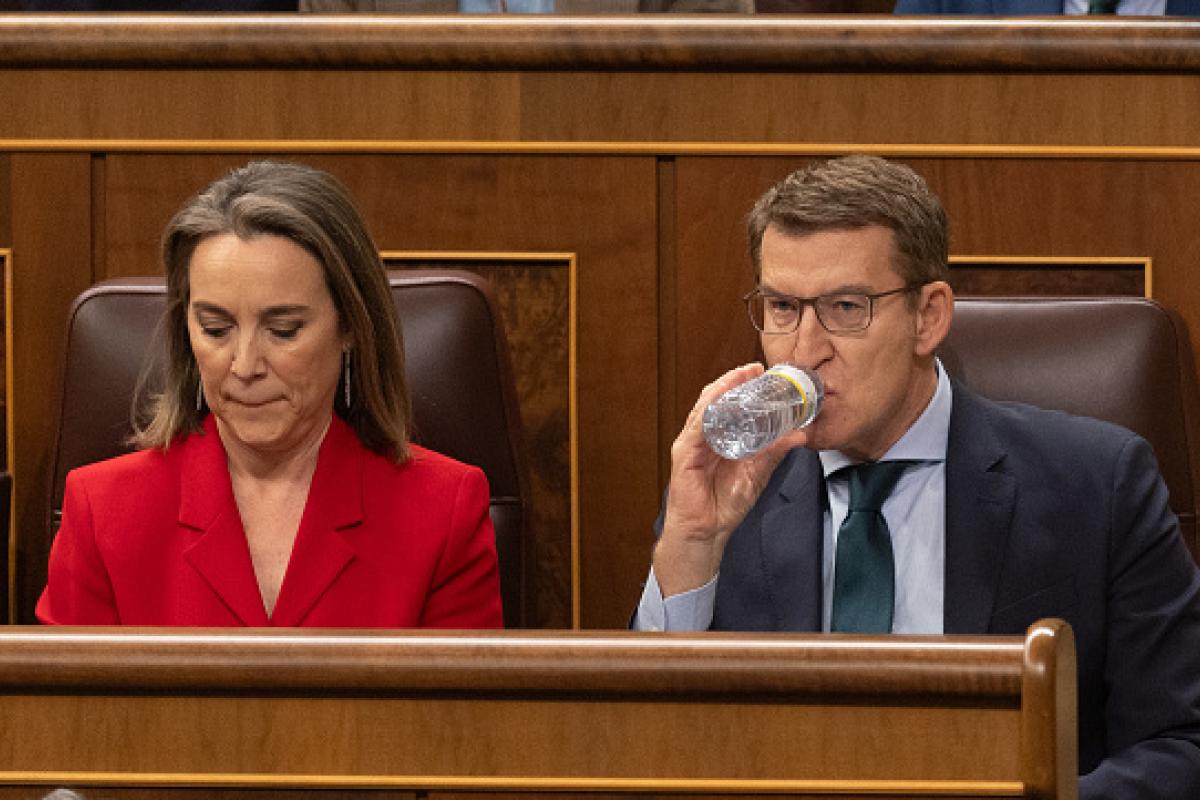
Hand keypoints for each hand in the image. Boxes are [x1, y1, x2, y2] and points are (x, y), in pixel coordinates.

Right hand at [652, 363, 809, 596]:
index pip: (729, 404)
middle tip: (755, 368)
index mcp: (719, 438)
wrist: (706, 533)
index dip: (743, 386)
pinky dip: (709, 409)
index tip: (763, 373)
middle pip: (715, 399)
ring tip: (741, 375)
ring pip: (705, 406)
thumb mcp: (757, 474)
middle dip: (734, 380)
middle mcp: (703, 436)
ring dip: (723, 388)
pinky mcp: (684, 454)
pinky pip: (697, 426)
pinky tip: (721, 398)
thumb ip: (774, 452)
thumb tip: (800, 434)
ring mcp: (691, 443)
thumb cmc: (724, 505)